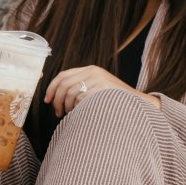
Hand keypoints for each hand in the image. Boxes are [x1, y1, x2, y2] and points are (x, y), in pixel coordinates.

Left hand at [44, 65, 160, 116]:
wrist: (139, 105)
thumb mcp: (97, 88)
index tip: (47, 100)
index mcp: (91, 69)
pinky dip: (77, 109)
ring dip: (68, 107)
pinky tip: (81, 114)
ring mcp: (99, 80)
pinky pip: (81, 100)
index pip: (63, 75)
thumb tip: (58, 97)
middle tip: (58, 113)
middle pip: (64, 84)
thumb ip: (81, 87)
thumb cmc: (114, 100)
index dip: (52, 88)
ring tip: (71, 115)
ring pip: (71, 93)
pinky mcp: (102, 89)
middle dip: (57, 100)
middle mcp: (94, 72)